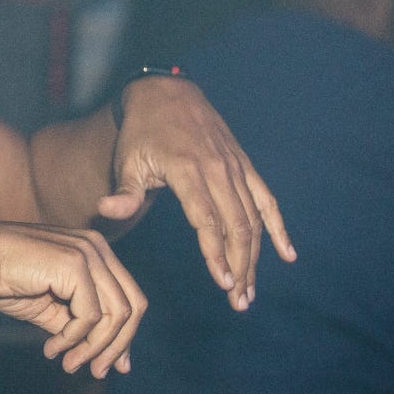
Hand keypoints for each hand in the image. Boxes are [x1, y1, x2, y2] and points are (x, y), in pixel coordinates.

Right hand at [0, 220, 145, 378]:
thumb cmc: (2, 275)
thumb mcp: (47, 305)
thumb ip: (76, 323)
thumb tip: (103, 356)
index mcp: (95, 252)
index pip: (129, 298)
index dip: (124, 337)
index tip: (110, 366)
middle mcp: (97, 248)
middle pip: (132, 307)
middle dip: (116, 347)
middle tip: (95, 372)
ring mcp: (87, 253)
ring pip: (115, 315)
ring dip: (94, 348)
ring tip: (69, 364)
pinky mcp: (73, 264)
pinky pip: (89, 316)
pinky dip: (74, 339)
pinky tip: (52, 347)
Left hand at [98, 76, 295, 310]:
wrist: (166, 92)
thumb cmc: (142, 131)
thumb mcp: (127, 159)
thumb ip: (125, 191)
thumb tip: (105, 210)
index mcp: (188, 171)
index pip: (207, 220)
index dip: (217, 253)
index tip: (224, 283)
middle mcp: (217, 170)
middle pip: (237, 226)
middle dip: (240, 266)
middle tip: (239, 301)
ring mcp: (234, 167)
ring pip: (253, 218)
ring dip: (256, 256)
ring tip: (250, 290)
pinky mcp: (244, 164)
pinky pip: (266, 199)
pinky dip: (279, 227)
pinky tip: (287, 255)